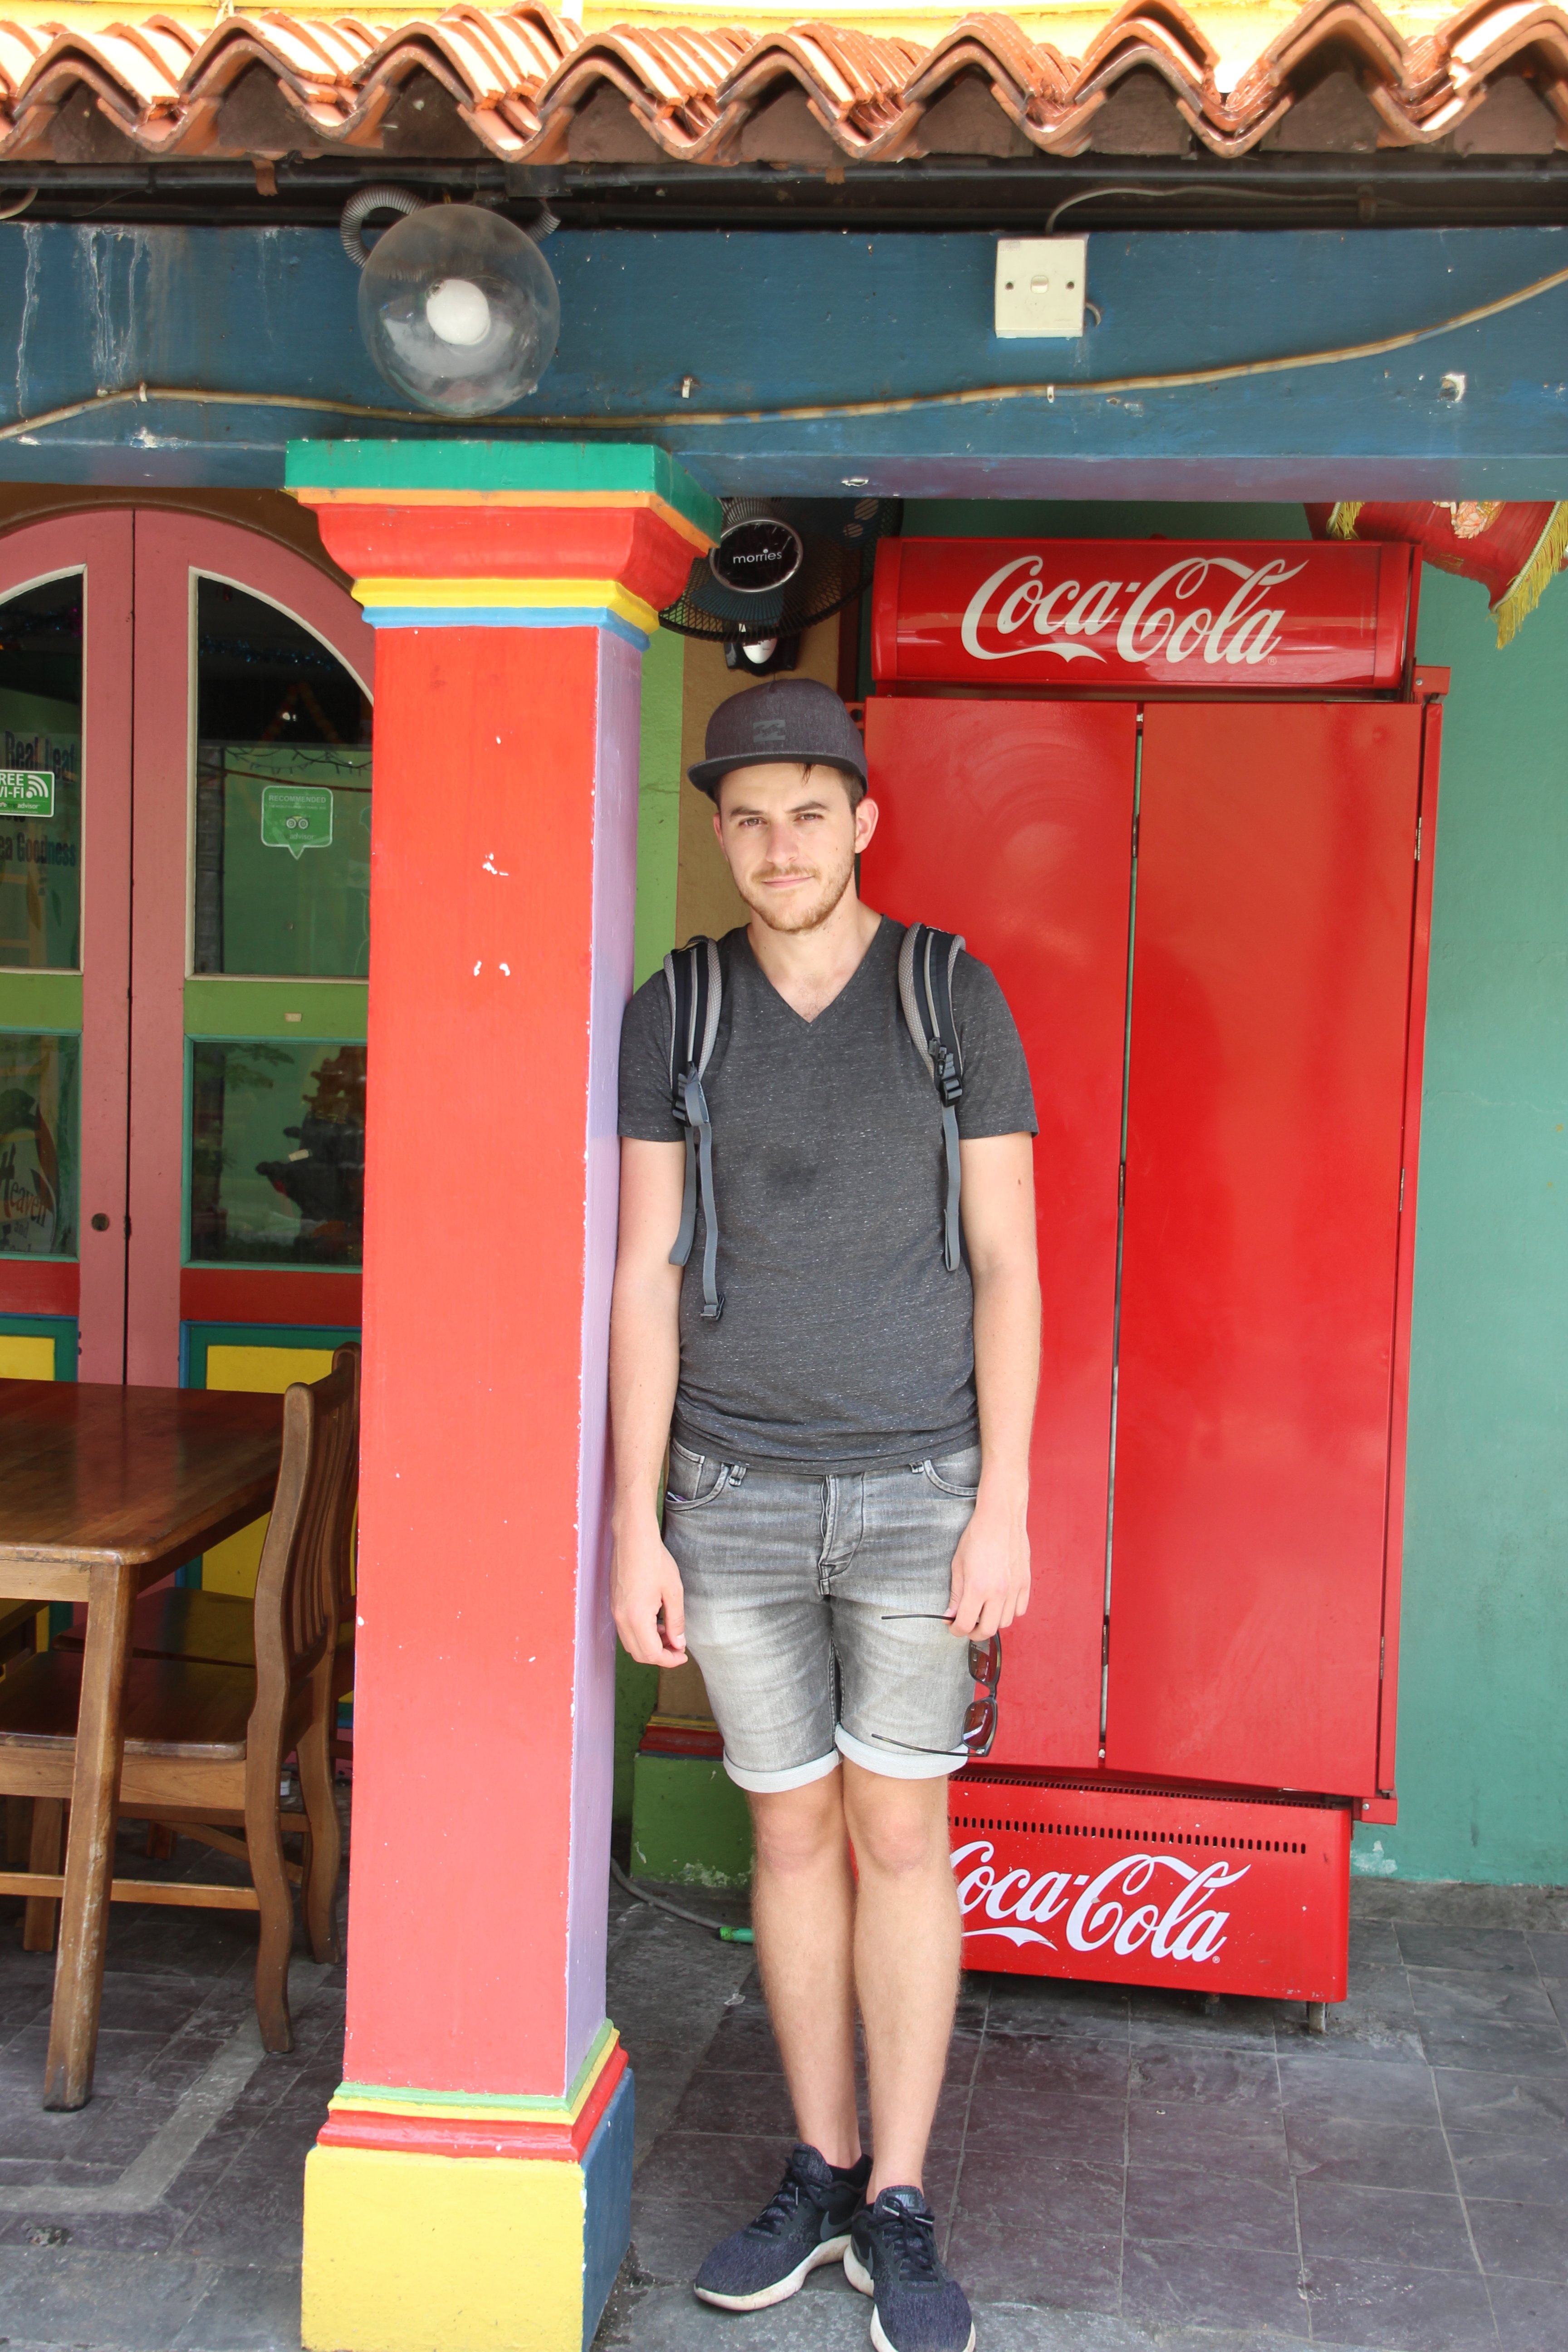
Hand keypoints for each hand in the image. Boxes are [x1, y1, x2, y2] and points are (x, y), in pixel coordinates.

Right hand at [612, 1515, 687, 1665]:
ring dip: (650, 1645)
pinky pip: (626, 1630)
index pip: (652, 1654)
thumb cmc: (655, 1561)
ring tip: (669, 1632)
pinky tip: (656, 1621)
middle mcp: (621, 1619)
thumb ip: (676, 1621)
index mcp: (636, 1618)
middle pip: (639, 1653)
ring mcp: (615, 1612)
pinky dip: (641, 1634)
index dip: (669, 1660)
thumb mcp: (673, 1592)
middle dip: (660, 1656)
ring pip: (631, 1643)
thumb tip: (678, 1643)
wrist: (633, 1538)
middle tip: (678, 1647)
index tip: (683, 1655)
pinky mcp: (614, 1604)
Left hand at [947, 1484, 1029, 1638]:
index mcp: (978, 1587)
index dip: (956, 1630)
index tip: (953, 1627)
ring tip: (983, 1612)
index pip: (966, 1624)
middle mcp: (998, 1592)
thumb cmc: (977, 1536)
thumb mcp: (958, 1565)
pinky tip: (1000, 1603)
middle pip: (988, 1630)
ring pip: (1005, 1622)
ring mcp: (1014, 1588)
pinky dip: (1009, 1612)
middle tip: (967, 1626)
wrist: (1000, 1518)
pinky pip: (1020, 1609)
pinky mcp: (1025, 1583)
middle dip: (974, 1632)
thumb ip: (956, 1594)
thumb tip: (951, 1615)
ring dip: (992, 1622)